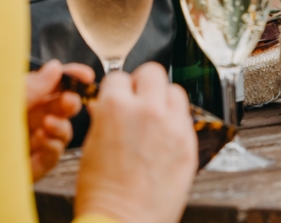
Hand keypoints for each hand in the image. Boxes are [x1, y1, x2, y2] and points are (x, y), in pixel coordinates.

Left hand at [26, 60, 93, 180]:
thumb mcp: (3, 99)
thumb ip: (31, 85)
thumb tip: (55, 68)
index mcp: (17, 98)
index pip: (49, 83)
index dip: (70, 78)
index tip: (85, 75)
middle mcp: (25, 119)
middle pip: (60, 106)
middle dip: (70, 102)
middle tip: (70, 102)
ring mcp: (29, 142)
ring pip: (62, 130)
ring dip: (61, 125)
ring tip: (49, 124)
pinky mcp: (32, 166)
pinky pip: (54, 154)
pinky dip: (53, 145)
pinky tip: (42, 140)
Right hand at [75, 63, 197, 222]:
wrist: (122, 222)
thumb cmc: (102, 193)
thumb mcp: (91, 146)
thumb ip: (105, 118)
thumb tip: (109, 106)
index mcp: (115, 108)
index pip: (119, 77)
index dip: (118, 88)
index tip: (120, 96)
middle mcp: (147, 110)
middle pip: (153, 72)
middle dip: (144, 84)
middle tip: (141, 98)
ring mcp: (171, 126)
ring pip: (175, 92)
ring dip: (165, 101)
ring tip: (157, 119)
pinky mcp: (189, 143)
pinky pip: (187, 120)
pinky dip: (177, 124)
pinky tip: (166, 140)